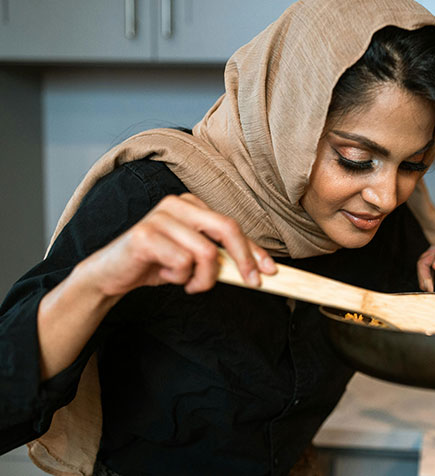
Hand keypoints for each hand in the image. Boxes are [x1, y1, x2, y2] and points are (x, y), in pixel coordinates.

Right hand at [82, 193, 275, 297]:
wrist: (110, 275)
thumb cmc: (155, 264)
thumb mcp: (193, 258)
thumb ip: (220, 257)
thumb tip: (257, 269)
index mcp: (191, 205)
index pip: (232, 225)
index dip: (255, 249)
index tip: (270, 271)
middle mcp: (177, 204)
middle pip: (227, 228)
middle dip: (244, 259)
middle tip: (250, 282)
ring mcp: (160, 216)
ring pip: (207, 252)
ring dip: (202, 279)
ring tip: (187, 283)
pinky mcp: (145, 234)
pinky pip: (182, 262)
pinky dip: (179, 278)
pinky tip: (165, 276)